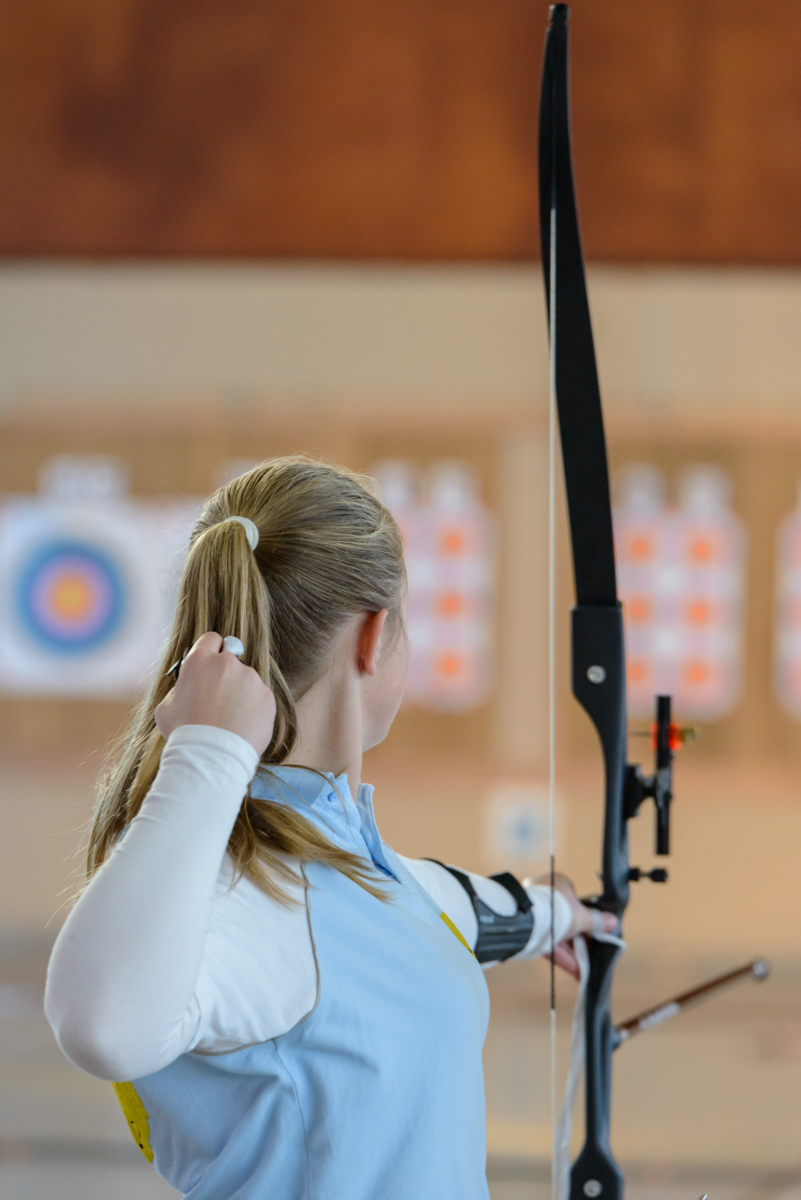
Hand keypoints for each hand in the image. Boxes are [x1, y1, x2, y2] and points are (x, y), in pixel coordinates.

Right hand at [155, 632, 275, 755]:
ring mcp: (250, 678)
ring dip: (240, 694)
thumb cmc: (184, 733)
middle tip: (220, 697)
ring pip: (247, 680)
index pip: (211, 639)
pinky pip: (260, 698)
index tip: (211, 663)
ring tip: (230, 720)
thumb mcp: (167, 706)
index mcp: (200, 660)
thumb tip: (188, 686)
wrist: (212, 756)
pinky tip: (242, 726)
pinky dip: (254, 710)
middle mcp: (228, 663)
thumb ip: (180, 688)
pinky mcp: (267, 696)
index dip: (211, 651)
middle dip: (226, 674)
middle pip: (231, 659)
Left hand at [535, 871, 618, 980]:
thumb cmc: (557, 909)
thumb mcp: (581, 916)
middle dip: (579, 939)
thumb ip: (596, 921)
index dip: (584, 915)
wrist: (527, 920)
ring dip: (573, 953)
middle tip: (592, 952)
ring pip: (558, 936)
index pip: (573, 898)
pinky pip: (550, 945)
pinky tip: (578, 973)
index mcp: (556, 883)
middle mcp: (545, 897)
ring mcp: (536, 915)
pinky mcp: (530, 933)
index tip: (594, 930)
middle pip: (566, 920)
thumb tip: (613, 922)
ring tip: (586, 968)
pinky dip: (564, 958)